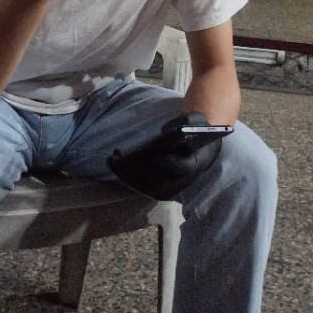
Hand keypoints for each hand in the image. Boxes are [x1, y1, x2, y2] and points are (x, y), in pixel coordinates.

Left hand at [107, 112, 225, 200]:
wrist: (201, 152)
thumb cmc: (197, 133)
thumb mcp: (195, 121)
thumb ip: (184, 123)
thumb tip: (164, 130)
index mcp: (193, 166)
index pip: (175, 166)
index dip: (158, 159)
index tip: (142, 149)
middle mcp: (180, 184)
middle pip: (155, 180)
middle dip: (135, 167)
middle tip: (119, 154)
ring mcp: (169, 191)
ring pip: (144, 186)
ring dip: (125, 173)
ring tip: (111, 159)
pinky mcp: (158, 191)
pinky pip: (139, 187)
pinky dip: (125, 176)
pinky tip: (115, 163)